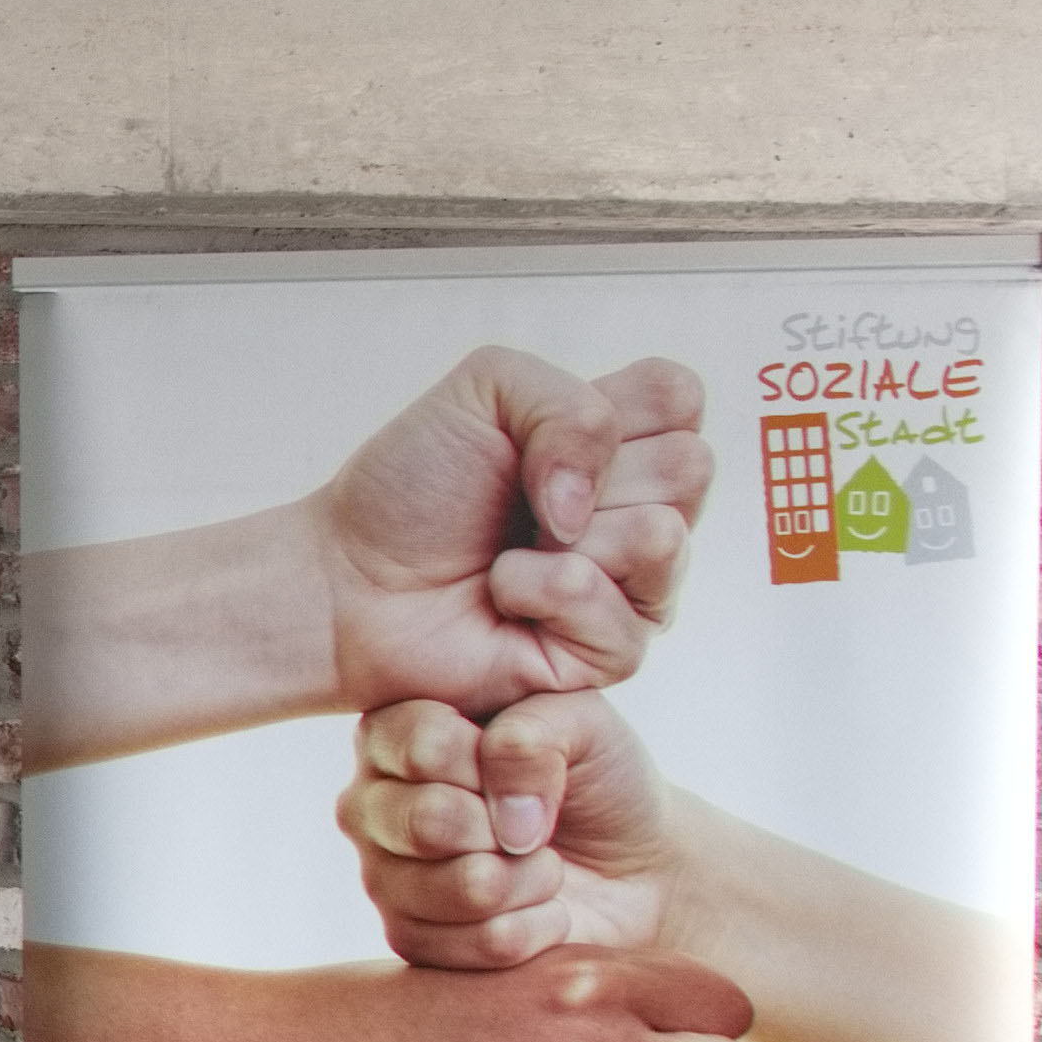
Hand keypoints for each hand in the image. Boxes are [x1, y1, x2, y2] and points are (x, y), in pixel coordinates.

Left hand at [314, 355, 708, 720]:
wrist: (352, 575)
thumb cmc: (414, 485)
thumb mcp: (486, 389)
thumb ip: (569, 404)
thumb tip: (591, 502)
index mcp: (622, 441)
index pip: (682, 397)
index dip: (613, 406)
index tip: (536, 435)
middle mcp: (642, 510)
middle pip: (689, 466)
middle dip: (588, 472)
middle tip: (522, 499)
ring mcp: (633, 584)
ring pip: (665, 537)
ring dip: (567, 536)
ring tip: (509, 550)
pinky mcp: (610, 652)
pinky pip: (622, 615)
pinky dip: (544, 591)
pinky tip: (503, 595)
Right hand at [343, 689, 673, 970]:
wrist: (631, 866)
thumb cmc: (596, 779)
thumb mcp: (582, 722)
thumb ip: (531, 737)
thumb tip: (505, 820)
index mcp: (393, 731)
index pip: (422, 745)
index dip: (492, 764)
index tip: (530, 764)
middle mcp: (370, 804)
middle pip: (426, 822)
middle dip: (510, 829)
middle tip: (535, 826)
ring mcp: (381, 878)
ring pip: (461, 888)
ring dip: (533, 879)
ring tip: (546, 866)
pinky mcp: (410, 941)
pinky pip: (482, 944)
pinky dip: (538, 926)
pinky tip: (543, 908)